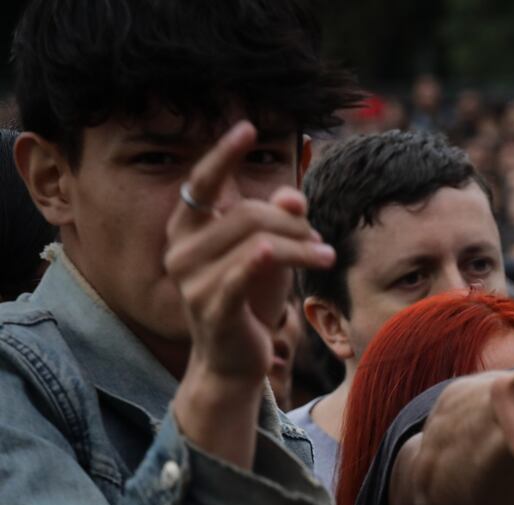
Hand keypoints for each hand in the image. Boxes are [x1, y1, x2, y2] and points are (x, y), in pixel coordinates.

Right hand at [164, 121, 332, 383]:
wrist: (234, 361)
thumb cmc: (250, 300)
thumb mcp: (268, 254)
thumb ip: (278, 222)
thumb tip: (294, 196)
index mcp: (188, 229)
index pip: (201, 182)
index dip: (223, 154)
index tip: (247, 127)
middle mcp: (181, 250)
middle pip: (247, 213)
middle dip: (292, 223)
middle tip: (319, 240)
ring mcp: (192, 281)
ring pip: (256, 241)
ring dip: (300, 245)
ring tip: (325, 255)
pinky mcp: (211, 308)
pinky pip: (240, 275)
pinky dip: (265, 261)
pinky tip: (286, 253)